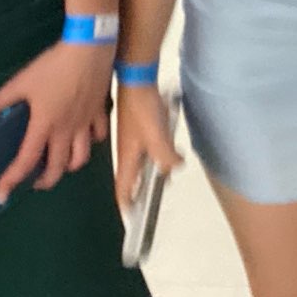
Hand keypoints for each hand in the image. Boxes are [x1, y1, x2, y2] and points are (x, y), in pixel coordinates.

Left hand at [0, 40, 114, 204]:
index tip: (2, 194)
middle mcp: (67, 131)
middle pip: (59, 168)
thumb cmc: (53, 66)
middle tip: (34, 180)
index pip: (26, 160)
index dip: (12, 179)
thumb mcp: (21, 82)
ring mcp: (86, 123)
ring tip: (60, 163)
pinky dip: (90, 142)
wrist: (89, 50)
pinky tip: (84, 137)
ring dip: (69, 166)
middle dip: (45, 180)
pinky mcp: (99, 112)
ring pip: (82, 158)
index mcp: (45, 125)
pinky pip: (98, 135)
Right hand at [114, 83, 183, 208]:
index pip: (122, 189)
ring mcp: (133, 139)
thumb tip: (174, 167)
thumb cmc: (142, 109)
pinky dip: (159, 152)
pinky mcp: (140, 128)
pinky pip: (149, 147)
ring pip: (143, 161)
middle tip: (159, 191)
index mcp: (127, 159)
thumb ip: (166, 158)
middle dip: (145, 187)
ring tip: (170, 169)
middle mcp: (127, 152)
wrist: (138, 80)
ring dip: (155, 168)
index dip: (126, 204)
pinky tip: (170, 146)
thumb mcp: (157, 138)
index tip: (132, 216)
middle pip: (134, 177)